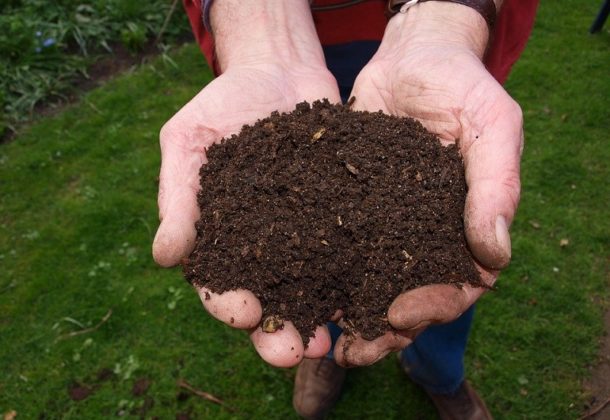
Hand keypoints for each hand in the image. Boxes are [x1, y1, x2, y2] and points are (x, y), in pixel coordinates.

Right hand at [152, 0, 340, 367]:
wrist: (277, 69)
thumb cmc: (223, 103)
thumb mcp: (188, 140)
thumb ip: (178, 197)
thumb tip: (164, 257)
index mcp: (221, 237)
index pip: (218, 283)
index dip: (228, 304)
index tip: (244, 314)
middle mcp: (264, 246)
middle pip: (269, 301)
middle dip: (278, 331)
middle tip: (294, 351)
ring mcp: (305, 234)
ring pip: (312, 289)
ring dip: (321, 318)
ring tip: (333, 340)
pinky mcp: (341, 217)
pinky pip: (350, 252)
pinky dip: (358, 277)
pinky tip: (371, 295)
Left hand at [332, 2, 522, 365]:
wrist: (411, 56)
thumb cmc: (461, 85)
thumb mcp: (491, 125)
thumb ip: (496, 186)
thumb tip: (496, 257)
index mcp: (465, 227)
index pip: (457, 285)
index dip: (433, 307)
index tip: (400, 315)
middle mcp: (423, 234)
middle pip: (407, 297)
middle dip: (382, 329)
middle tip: (352, 351)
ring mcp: (385, 224)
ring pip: (368, 282)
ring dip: (346, 313)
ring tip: (319, 337)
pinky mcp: (348, 208)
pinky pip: (335, 246)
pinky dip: (318, 271)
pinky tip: (295, 290)